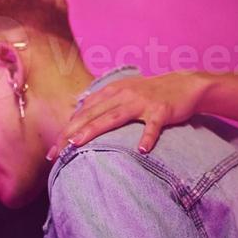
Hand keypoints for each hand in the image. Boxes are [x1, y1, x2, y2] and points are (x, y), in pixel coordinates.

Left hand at [48, 72, 209, 160]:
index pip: (84, 111)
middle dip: (71, 132)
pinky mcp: (161, 111)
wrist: (184, 85)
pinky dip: (148, 137)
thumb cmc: (150, 93)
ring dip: (95, 129)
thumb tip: (78, 112)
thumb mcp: (123, 92)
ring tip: (78, 143)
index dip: (67, 128)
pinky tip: (142, 150)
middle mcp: (123, 94)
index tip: (53, 149)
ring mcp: (142, 102)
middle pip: (92, 114)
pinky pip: (153, 126)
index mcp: (112, 91)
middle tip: (56, 152)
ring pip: (114, 117)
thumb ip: (102, 102)